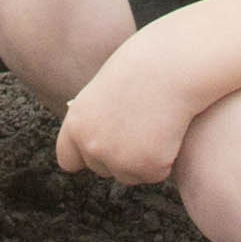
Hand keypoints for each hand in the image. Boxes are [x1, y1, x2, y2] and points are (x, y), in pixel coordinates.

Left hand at [52, 33, 201, 187]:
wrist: (171, 66)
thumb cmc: (144, 66)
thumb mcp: (105, 90)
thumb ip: (97, 119)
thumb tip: (103, 137)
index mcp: (76, 123)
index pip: (68, 159)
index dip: (86, 155)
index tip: (102, 149)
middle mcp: (92, 145)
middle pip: (102, 169)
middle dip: (119, 156)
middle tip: (140, 128)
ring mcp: (119, 159)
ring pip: (130, 175)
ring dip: (143, 160)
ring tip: (156, 127)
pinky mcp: (147, 166)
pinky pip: (156, 173)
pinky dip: (166, 160)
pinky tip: (170, 132)